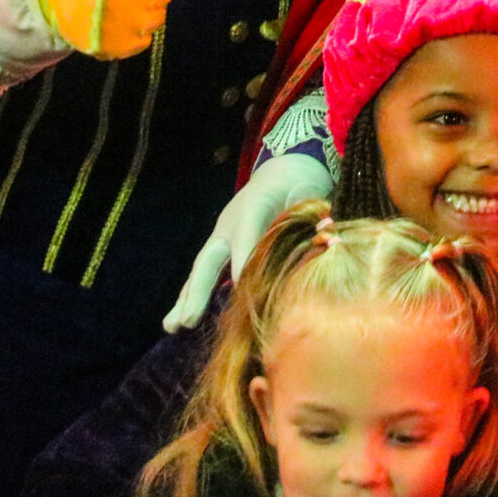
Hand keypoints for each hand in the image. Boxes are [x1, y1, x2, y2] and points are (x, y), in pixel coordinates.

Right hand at [163, 150, 331, 329]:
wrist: (286, 171)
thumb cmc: (298, 186)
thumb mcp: (308, 195)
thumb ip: (314, 217)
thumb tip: (326, 242)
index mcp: (255, 206)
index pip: (246, 238)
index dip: (244, 263)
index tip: (243, 292)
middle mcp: (232, 224)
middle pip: (210, 259)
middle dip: (198, 291)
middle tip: (186, 321)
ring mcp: (225, 235)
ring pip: (203, 270)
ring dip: (187, 298)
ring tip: (172, 325)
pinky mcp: (225, 246)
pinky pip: (208, 272)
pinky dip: (196, 294)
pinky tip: (185, 317)